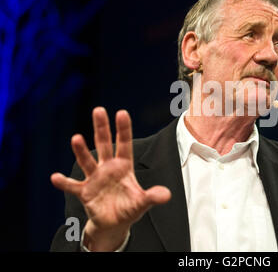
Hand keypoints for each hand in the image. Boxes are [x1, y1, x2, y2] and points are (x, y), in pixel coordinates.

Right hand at [50, 107, 170, 250]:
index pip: (124, 144)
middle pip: (104, 145)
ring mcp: (95, 178)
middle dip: (102, 128)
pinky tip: (55, 178)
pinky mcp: (85, 192)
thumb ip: (152, 197)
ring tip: (76, 138)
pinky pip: (73, 186)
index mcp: (124, 166)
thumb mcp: (143, 202)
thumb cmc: (130, 208)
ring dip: (81, 150)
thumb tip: (166, 195)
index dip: (123, 129)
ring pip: (87, 161)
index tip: (121, 112)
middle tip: (99, 110)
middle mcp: (108, 168)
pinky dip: (64, 183)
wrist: (114, 223)